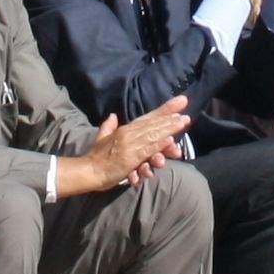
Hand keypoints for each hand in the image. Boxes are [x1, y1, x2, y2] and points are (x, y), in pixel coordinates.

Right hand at [68, 98, 190, 193]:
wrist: (88, 170)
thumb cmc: (96, 157)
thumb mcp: (102, 138)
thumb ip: (108, 126)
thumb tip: (112, 115)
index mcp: (124, 129)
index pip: (147, 117)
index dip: (164, 110)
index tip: (180, 103)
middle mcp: (128, 134)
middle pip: (153, 124)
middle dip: (170, 119)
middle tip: (185, 115)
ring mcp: (129, 145)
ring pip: (153, 135)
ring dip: (168, 128)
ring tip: (182, 122)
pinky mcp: (129, 157)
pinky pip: (146, 150)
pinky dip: (158, 144)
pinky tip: (169, 140)